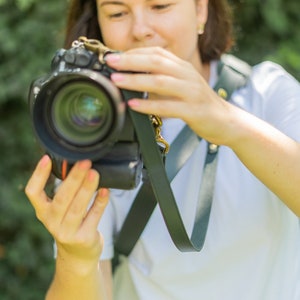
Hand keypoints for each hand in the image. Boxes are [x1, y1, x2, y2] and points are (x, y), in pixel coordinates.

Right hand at [25, 155, 108, 268]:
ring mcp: (67, 232)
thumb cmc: (71, 224)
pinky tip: (105, 190)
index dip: (38, 175)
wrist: (78, 255)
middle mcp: (52, 222)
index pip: (33, 193)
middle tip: (85, 163)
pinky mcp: (84, 238)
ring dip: (87, 189)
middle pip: (61, 198)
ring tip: (95, 174)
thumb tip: (78, 165)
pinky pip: (94, 216)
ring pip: (77, 208)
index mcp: (44, 211)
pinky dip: (100, 202)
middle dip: (74, 179)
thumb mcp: (62, 210)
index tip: (47, 158)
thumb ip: (67, 192)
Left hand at [105, 46, 232, 144]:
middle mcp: (187, 75)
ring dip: (136, 80)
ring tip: (116, 81)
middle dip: (130, 61)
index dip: (134, 53)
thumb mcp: (181, 85)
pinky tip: (134, 105)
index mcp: (182, 67)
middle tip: (110, 63)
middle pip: (156, 62)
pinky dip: (149, 105)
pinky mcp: (193, 110)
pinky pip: (167, 106)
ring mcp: (191, 92)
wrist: (226, 120)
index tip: (114, 56)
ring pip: (160, 82)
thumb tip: (135, 78)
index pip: (156, 53)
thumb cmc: (199, 103)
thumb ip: (163, 79)